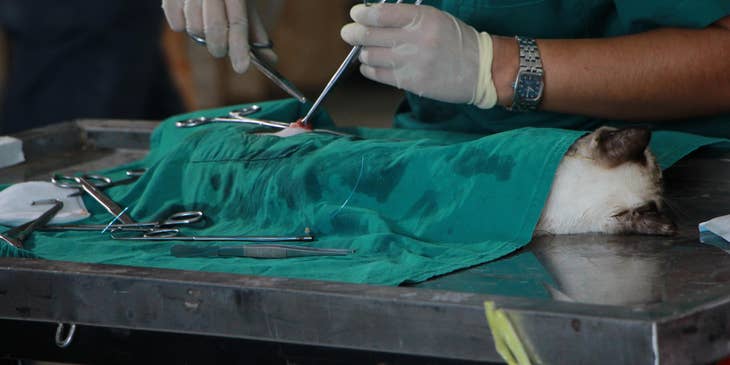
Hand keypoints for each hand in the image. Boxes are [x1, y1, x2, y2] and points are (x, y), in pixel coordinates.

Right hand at [162, 0, 275, 72]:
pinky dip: (182, 26)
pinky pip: (176, 24)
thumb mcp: (245, 3)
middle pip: (214, 29)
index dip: (240, 48)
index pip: (238, 22)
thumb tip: (271, 59)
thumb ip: (255, 30)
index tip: (241, 68)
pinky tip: (188, 15)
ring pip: (194, 28)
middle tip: (220, 50)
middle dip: (218, 47)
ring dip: (201, 36)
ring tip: (205, 24)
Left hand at [340, 4, 497, 107]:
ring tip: (366, 50)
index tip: (356, 14)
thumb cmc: (457, 42)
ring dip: (363, 52)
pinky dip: (370, 68)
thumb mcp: (436, 19)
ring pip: (369, 56)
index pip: (381, 14)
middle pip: (369, 35)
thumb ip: (406, 18)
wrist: (481, 70)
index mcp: (423, 18)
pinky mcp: (410, 82)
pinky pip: (378, 74)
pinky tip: (372, 65)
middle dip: (353, 33)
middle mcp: (415, 39)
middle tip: (349, 33)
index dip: (362, 14)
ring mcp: (411, 62)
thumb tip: (373, 17)